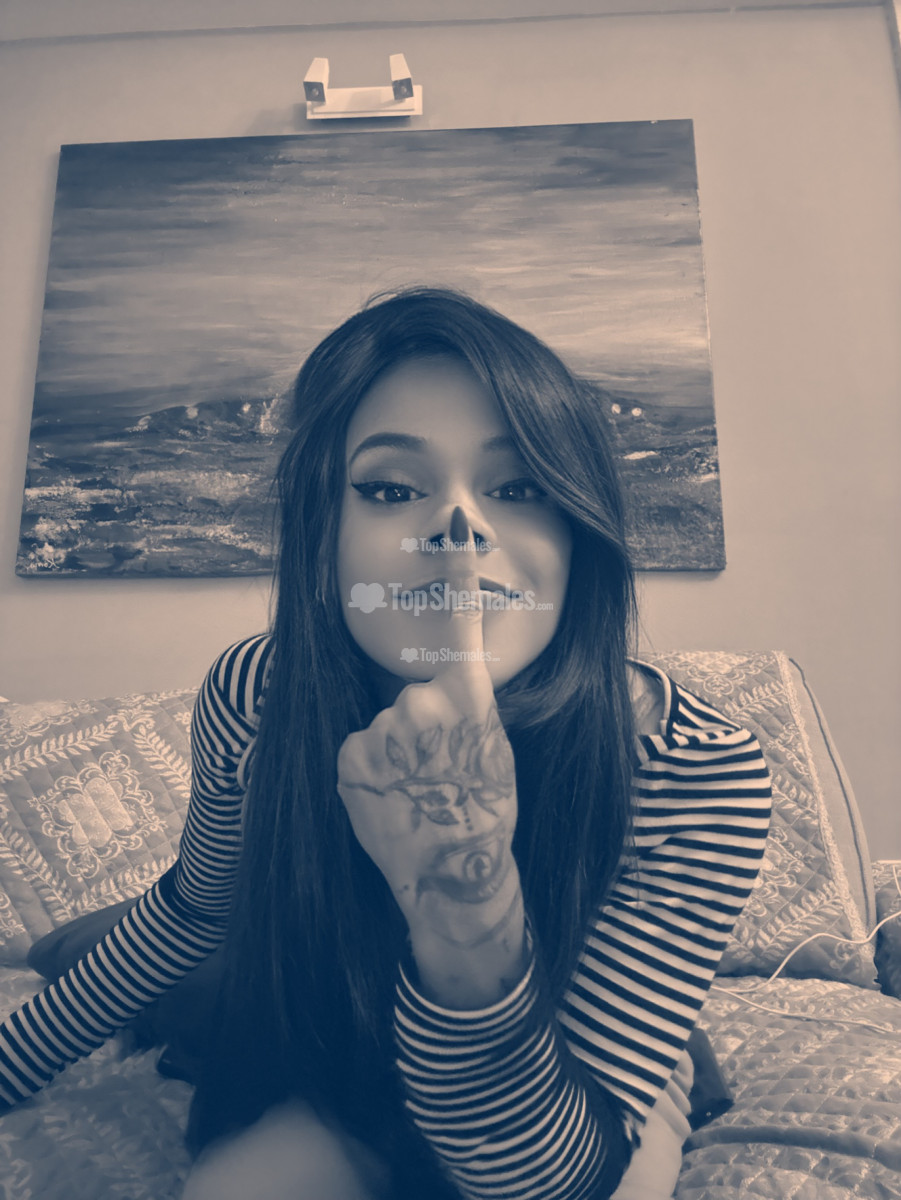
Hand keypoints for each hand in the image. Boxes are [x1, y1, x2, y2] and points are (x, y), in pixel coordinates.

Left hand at [337, 508, 521, 960]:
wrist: (454, 874)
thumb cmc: (485, 813)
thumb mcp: (493, 749)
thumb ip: (465, 709)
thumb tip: (444, 691)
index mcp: (468, 697)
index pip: (460, 621)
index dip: (456, 570)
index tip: (455, 524)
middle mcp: (421, 702)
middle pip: (410, 694)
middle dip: (418, 725)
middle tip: (436, 770)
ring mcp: (382, 730)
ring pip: (384, 725)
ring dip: (394, 752)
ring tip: (415, 791)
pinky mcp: (349, 757)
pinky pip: (360, 752)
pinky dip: (371, 772)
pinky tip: (392, 800)